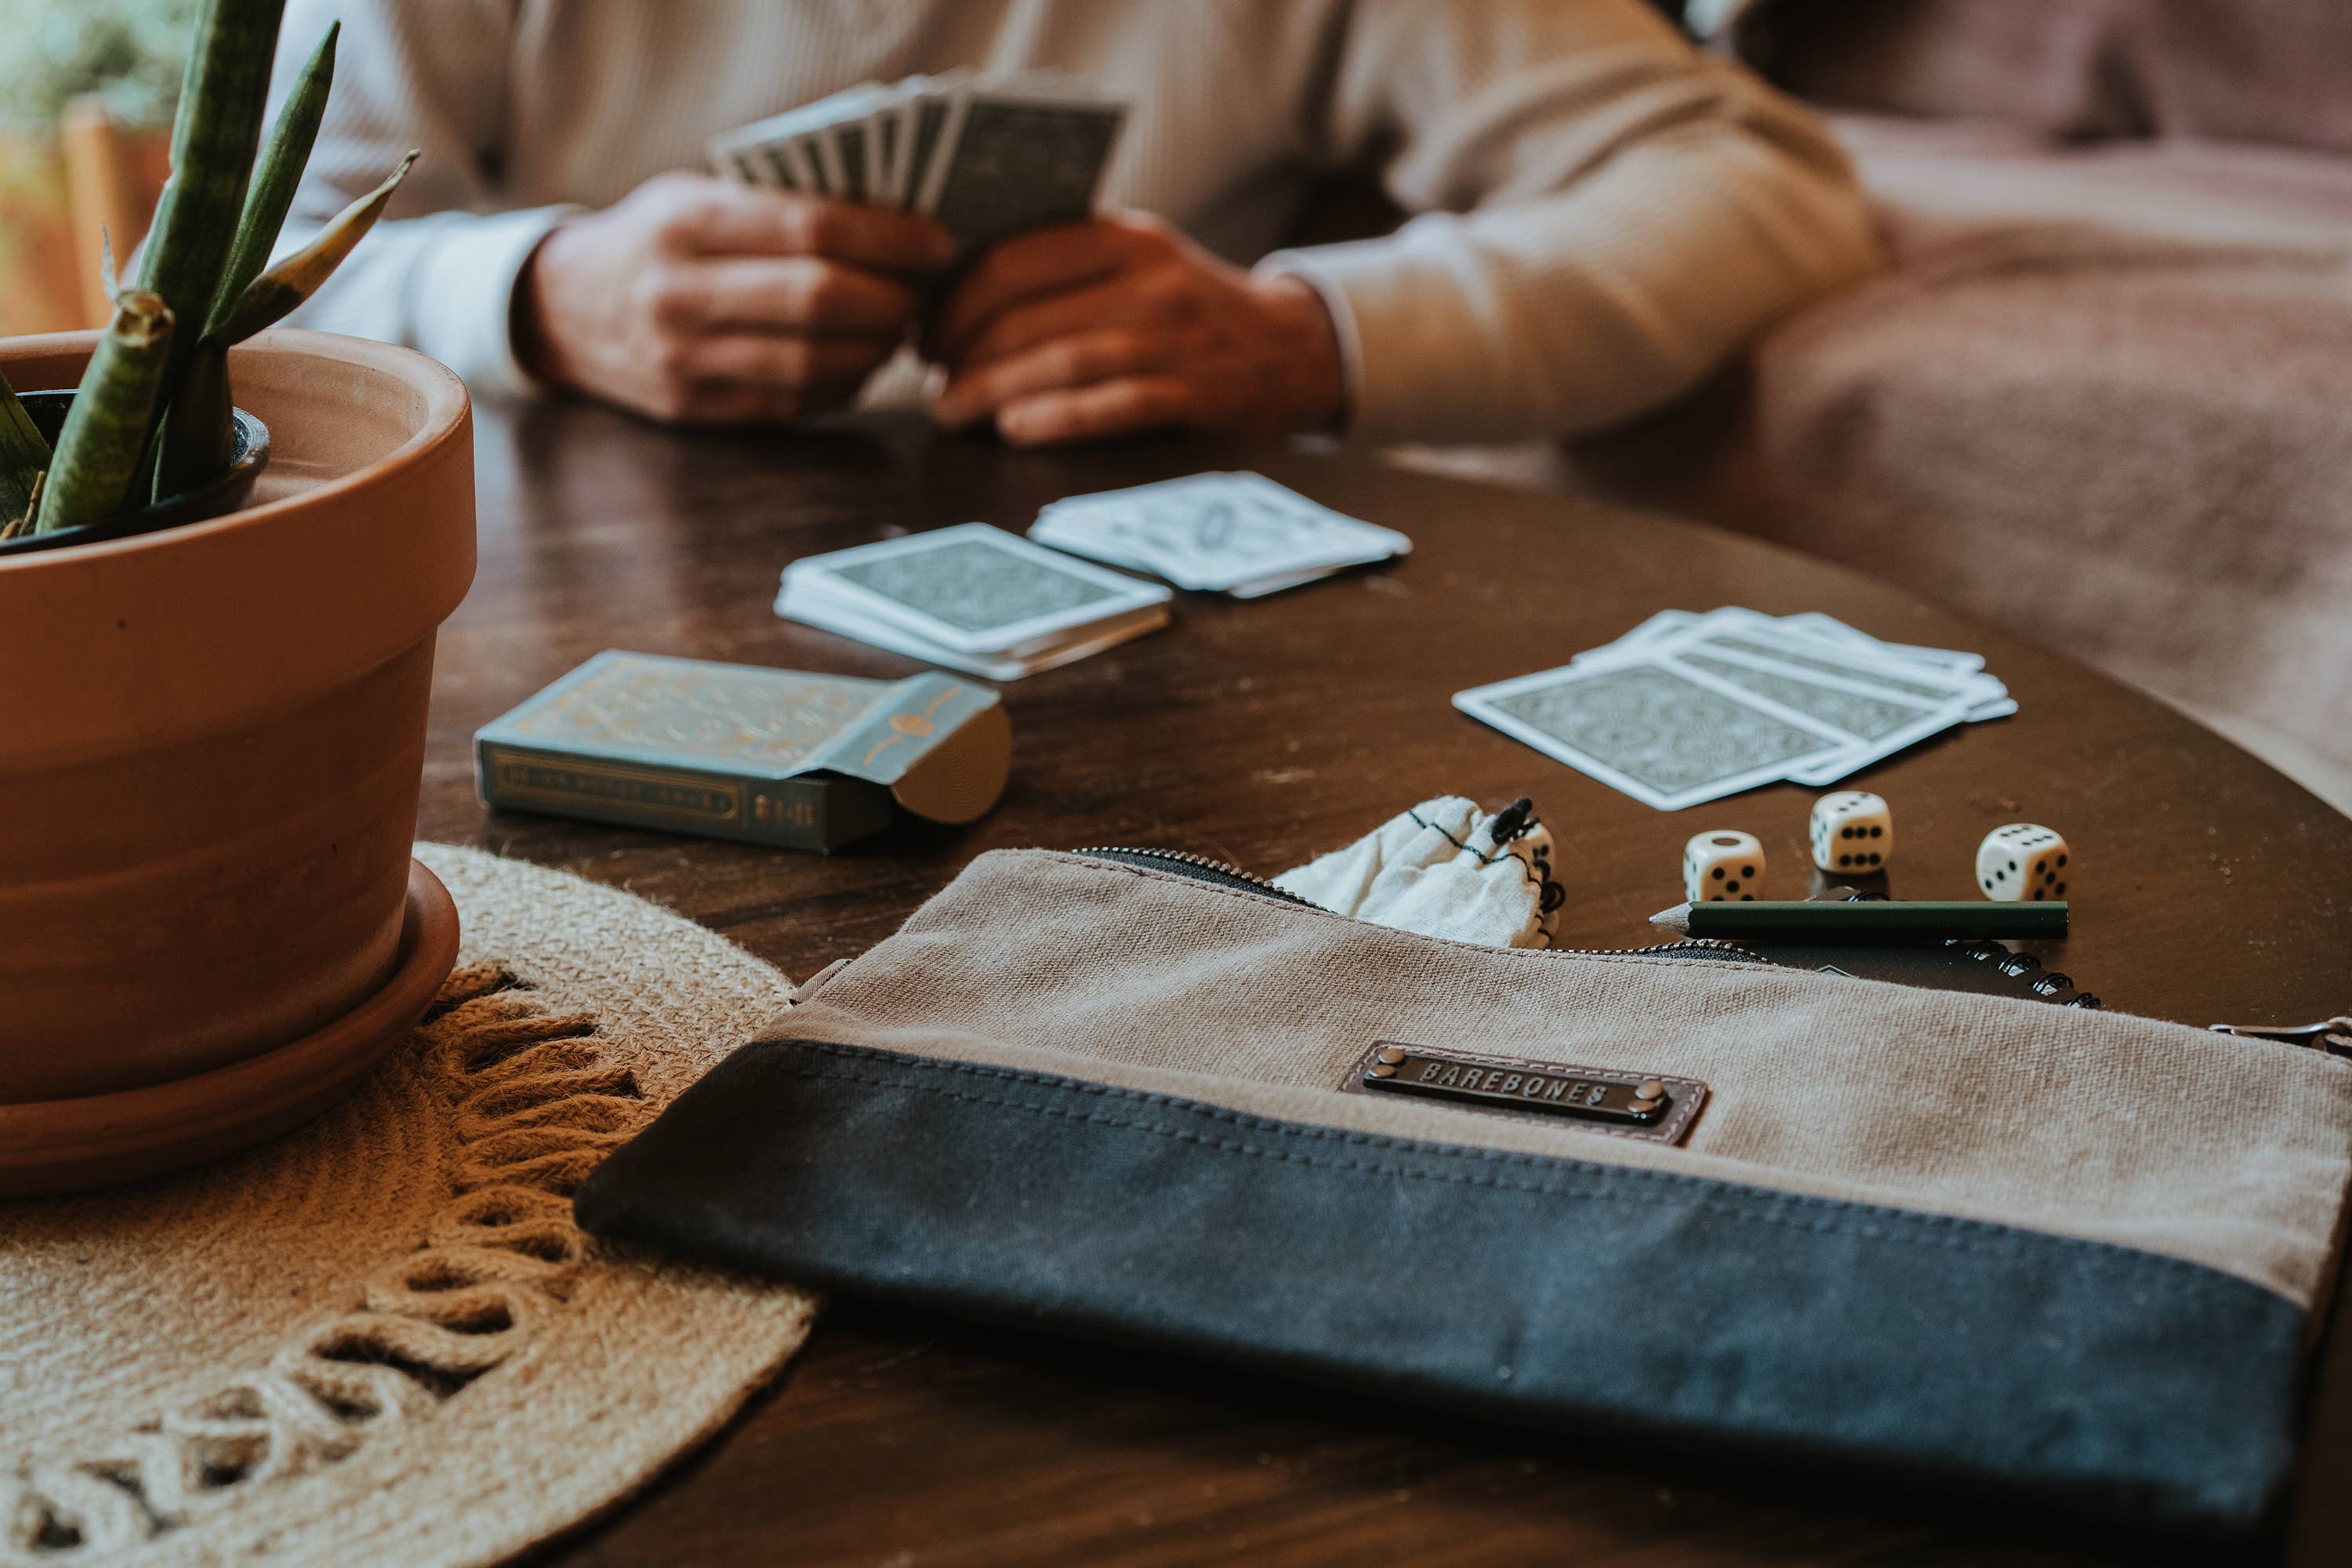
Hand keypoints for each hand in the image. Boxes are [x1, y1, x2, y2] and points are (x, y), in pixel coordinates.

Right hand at [515, 172, 954, 423]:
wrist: (562, 308)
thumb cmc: (654, 239)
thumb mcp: (695, 195)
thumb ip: (779, 204)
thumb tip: (897, 220)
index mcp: (683, 223)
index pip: (811, 228)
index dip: (890, 238)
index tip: (938, 241)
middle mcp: (677, 294)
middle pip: (820, 300)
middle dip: (893, 297)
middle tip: (926, 290)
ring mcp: (682, 361)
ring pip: (812, 362)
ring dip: (877, 347)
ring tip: (901, 325)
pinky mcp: (693, 411)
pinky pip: (792, 401)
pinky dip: (843, 382)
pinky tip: (862, 360)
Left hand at [928, 214, 1344, 445]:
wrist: (1291, 350)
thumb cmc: (1187, 311)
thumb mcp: (1138, 262)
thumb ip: (1066, 265)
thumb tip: (954, 293)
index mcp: (1125, 237)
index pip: (1015, 256)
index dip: (954, 296)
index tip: (922, 328)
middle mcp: (1150, 281)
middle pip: (1026, 313)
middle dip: (960, 350)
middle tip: (929, 378)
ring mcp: (1174, 340)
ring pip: (1060, 360)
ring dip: (990, 389)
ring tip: (951, 410)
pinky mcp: (1193, 395)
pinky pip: (1109, 407)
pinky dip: (1053, 420)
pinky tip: (1012, 429)